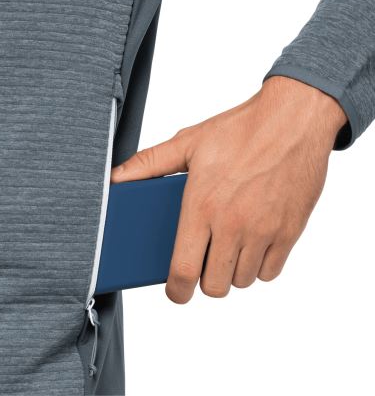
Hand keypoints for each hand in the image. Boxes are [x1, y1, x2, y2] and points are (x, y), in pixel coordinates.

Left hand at [110, 76, 346, 303]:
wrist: (293, 119)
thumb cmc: (241, 129)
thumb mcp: (189, 142)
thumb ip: (149, 163)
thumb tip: (116, 178)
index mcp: (202, 205)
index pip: (183, 271)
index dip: (175, 291)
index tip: (175, 289)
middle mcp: (232, 224)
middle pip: (214, 285)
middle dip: (204, 278)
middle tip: (204, 258)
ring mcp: (264, 231)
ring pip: (243, 281)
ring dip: (232, 270)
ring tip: (228, 244)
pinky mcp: (290, 232)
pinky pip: (271, 272)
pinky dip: (260, 265)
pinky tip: (254, 241)